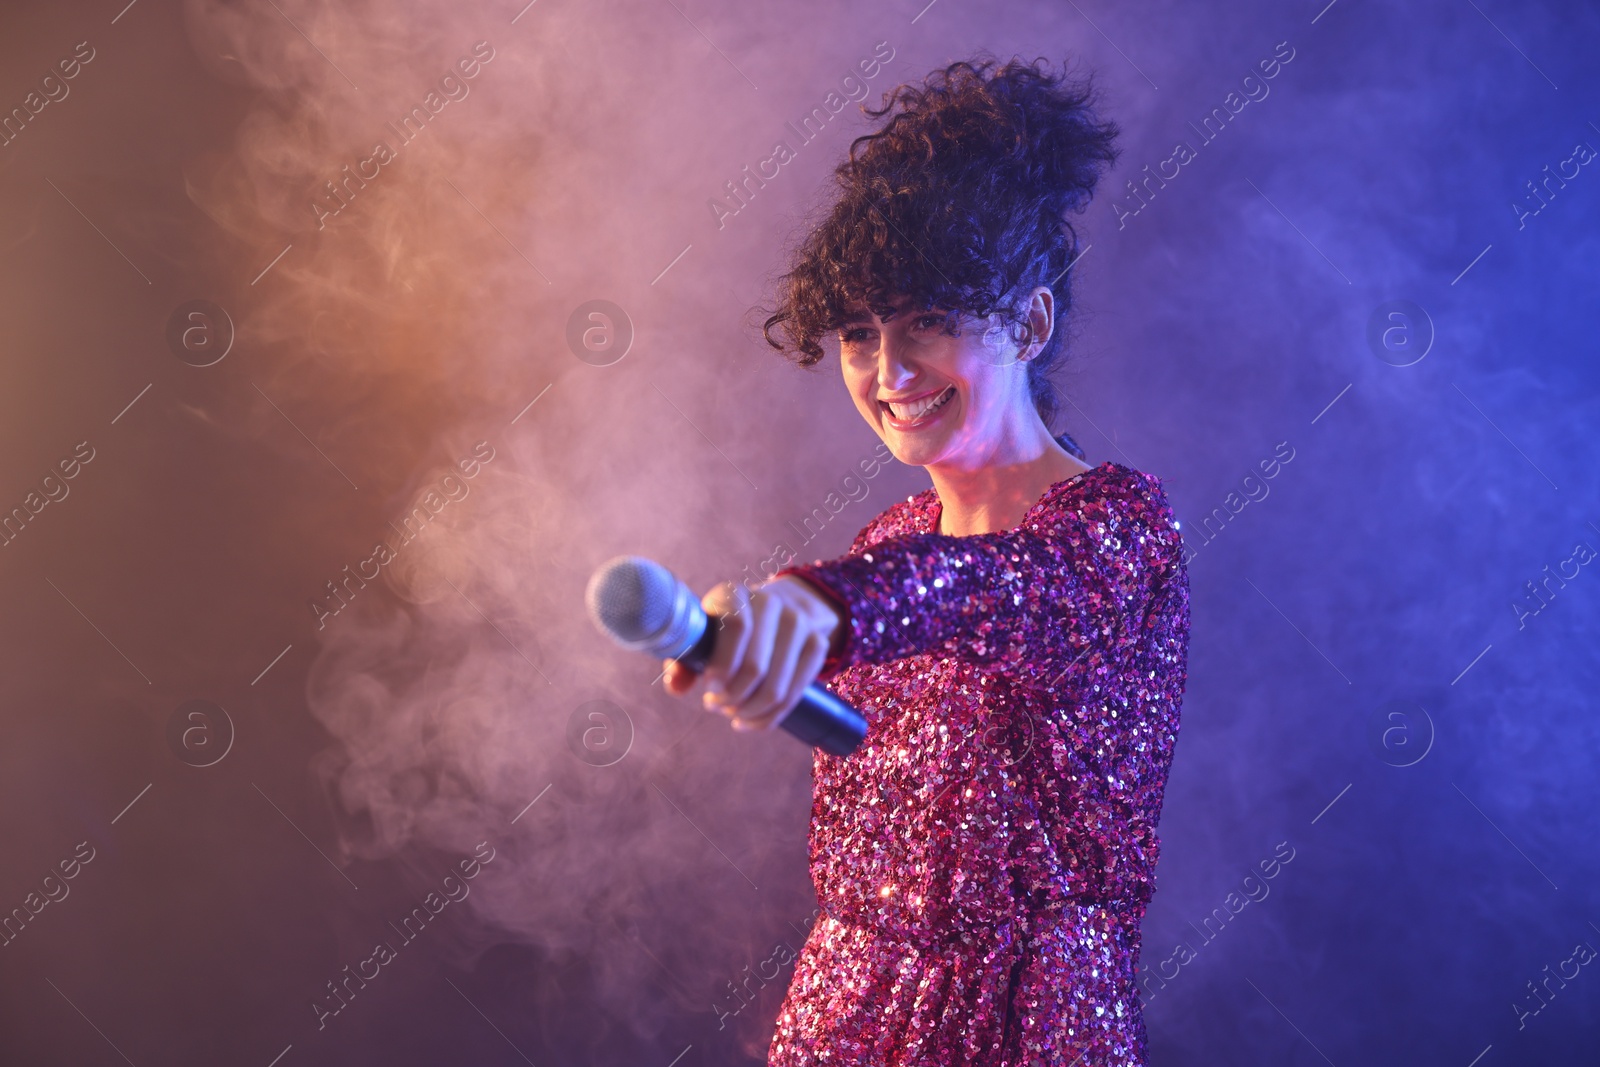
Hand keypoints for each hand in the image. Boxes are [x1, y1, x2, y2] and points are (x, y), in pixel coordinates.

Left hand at [662, 575, 840, 732]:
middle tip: (716, 706)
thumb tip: (676, 687)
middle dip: (733, 697)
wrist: (774, 611)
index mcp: (734, 594)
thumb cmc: (725, 630)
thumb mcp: (702, 636)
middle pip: (756, 665)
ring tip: (732, 713)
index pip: (736, 628)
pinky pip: (795, 694)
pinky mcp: (817, 644)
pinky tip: (751, 719)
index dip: (722, 665)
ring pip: (776, 686)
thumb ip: (684, 660)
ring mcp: (799, 622)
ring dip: (750, 710)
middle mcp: (770, 603)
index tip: (710, 690)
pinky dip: (770, 717)